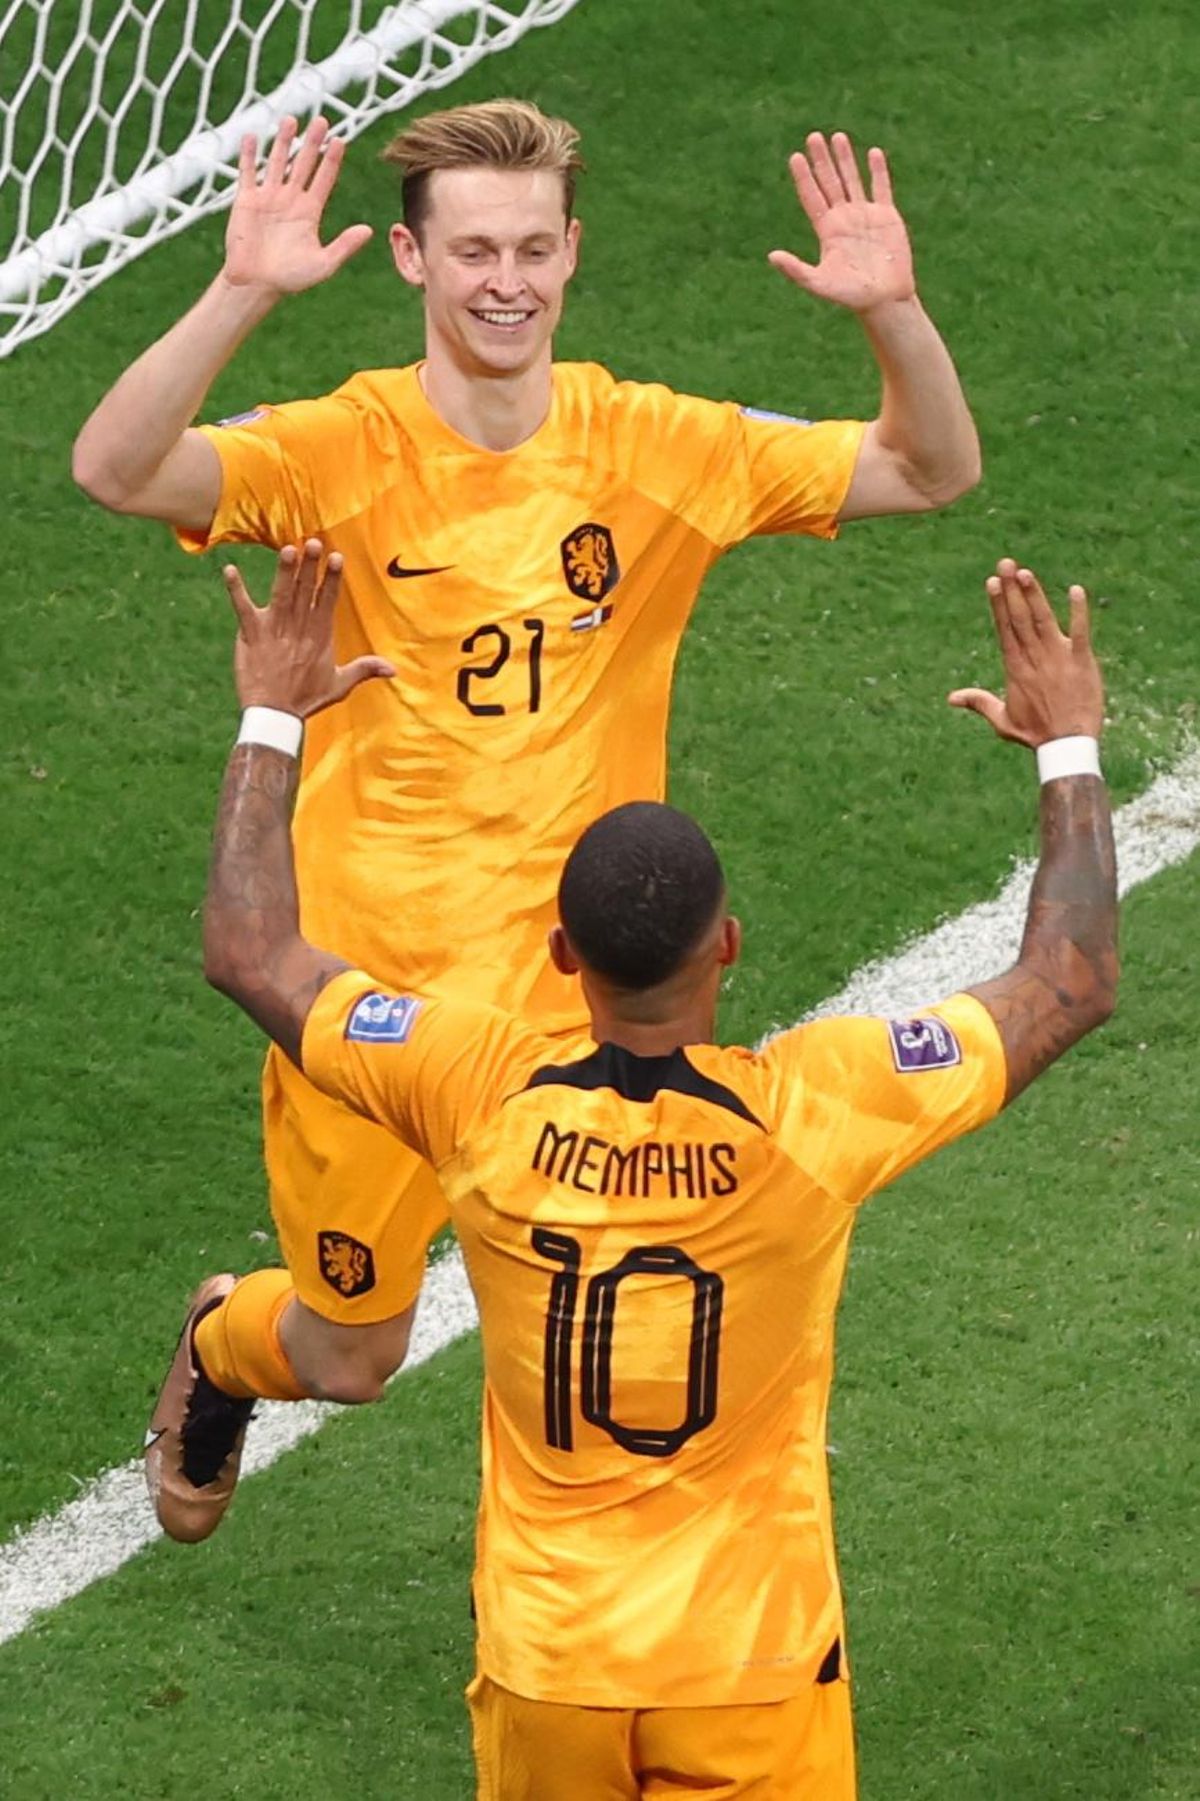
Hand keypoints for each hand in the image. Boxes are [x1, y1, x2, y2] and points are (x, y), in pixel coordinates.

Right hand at [222, 116, 372, 295]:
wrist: (257, 285)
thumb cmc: (290, 279)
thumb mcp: (324, 264)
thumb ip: (345, 246)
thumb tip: (368, 231)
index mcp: (309, 212)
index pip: (324, 179)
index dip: (332, 160)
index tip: (340, 141)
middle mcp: (290, 200)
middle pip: (303, 164)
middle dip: (312, 143)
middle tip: (321, 120)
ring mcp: (268, 197)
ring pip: (277, 162)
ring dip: (284, 142)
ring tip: (291, 120)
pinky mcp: (246, 200)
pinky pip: (247, 173)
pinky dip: (249, 155)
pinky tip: (253, 137)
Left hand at [224, 541, 393, 716]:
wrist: (275, 715)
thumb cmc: (307, 699)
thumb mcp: (340, 685)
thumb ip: (365, 669)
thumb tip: (395, 669)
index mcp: (319, 636)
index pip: (328, 600)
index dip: (332, 578)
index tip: (336, 557)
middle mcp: (298, 629)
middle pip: (306, 592)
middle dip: (310, 566)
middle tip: (313, 541)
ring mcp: (274, 630)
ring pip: (281, 595)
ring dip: (284, 572)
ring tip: (288, 549)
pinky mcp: (251, 635)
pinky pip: (242, 608)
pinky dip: (235, 589)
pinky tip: (228, 570)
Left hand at [768, 132, 914, 313]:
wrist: (885, 300)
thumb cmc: (852, 296)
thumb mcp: (820, 283)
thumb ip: (796, 270)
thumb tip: (771, 256)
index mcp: (828, 231)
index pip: (812, 197)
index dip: (804, 177)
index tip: (796, 157)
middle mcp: (844, 219)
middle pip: (830, 183)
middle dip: (821, 160)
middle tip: (813, 136)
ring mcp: (865, 216)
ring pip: (853, 180)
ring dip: (845, 159)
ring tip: (837, 136)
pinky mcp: (887, 217)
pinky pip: (881, 188)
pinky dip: (878, 171)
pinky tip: (873, 153)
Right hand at [948, 559, 1103, 748]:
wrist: (1067, 745)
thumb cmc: (1035, 735)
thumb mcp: (1002, 721)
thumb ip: (979, 702)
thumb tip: (950, 698)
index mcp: (1015, 668)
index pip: (1005, 629)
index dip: (998, 605)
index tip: (991, 582)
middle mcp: (1034, 658)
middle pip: (1021, 618)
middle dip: (1011, 590)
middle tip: (1005, 564)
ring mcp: (1059, 658)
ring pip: (1044, 620)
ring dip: (1034, 595)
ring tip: (1025, 572)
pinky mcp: (1082, 662)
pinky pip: (1081, 632)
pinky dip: (1079, 611)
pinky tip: (1076, 590)